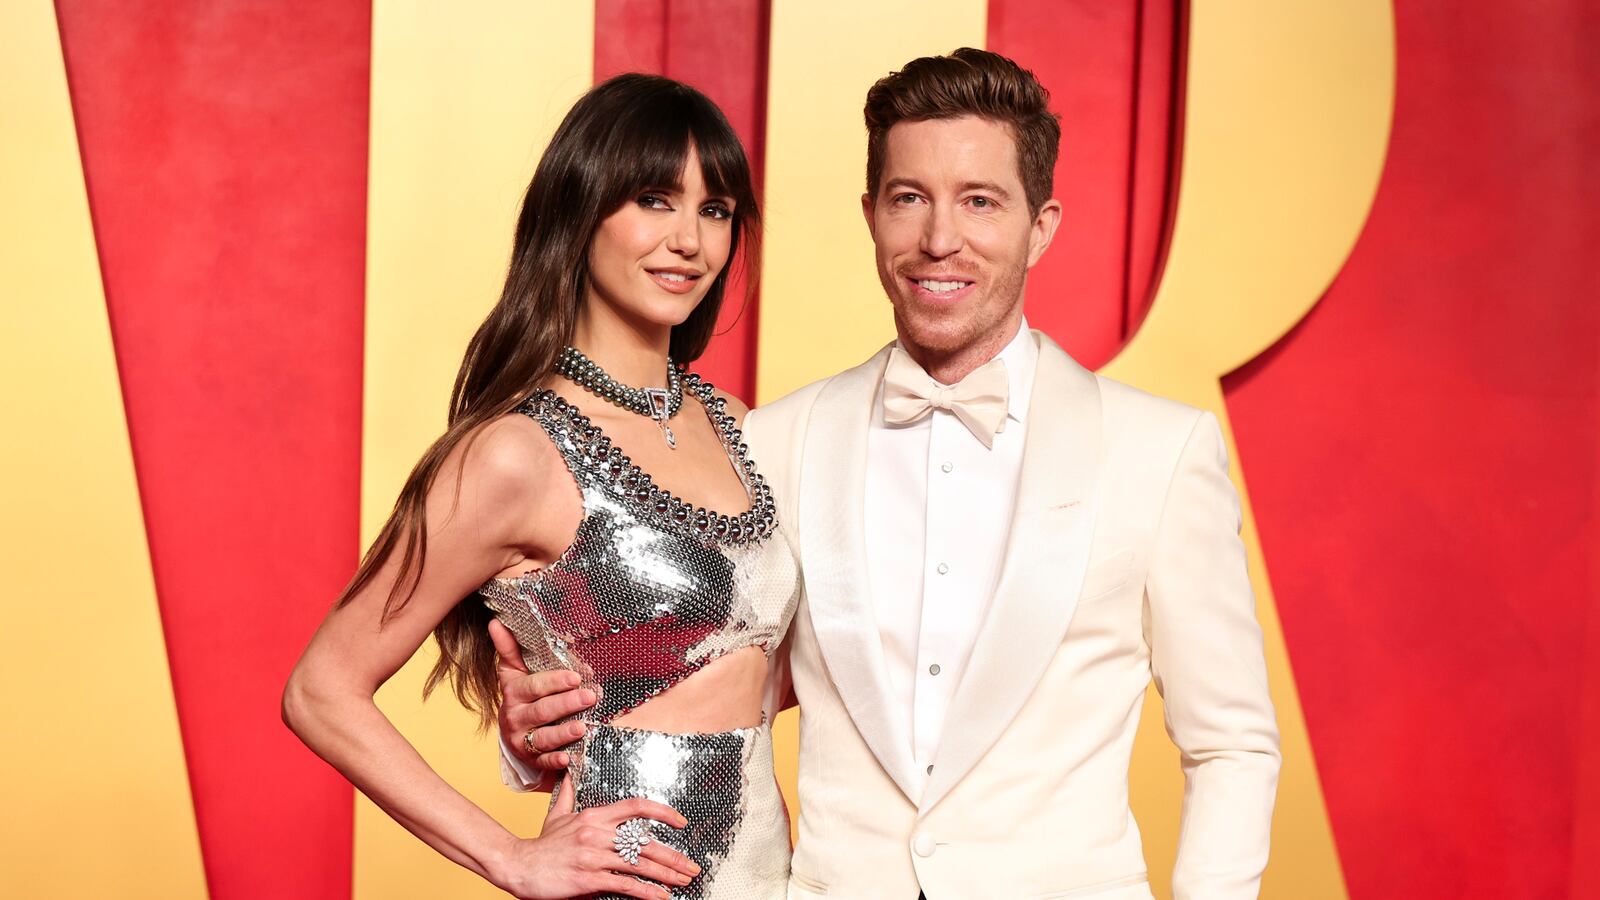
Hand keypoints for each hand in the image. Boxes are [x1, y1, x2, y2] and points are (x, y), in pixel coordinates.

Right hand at [491, 620, 599, 777]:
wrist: (514, 733)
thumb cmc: (522, 695)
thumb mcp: (514, 672)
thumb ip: (510, 648)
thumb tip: (496, 622)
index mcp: (514, 692)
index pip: (534, 685)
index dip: (555, 681)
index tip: (575, 676)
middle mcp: (515, 717)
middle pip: (543, 711)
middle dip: (568, 703)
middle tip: (591, 696)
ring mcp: (522, 740)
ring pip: (544, 738)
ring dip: (564, 733)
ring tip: (582, 727)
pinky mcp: (532, 760)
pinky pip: (544, 762)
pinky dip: (555, 762)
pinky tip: (568, 759)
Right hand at [493, 777, 699, 899]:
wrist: (518, 865)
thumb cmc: (540, 844)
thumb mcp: (556, 815)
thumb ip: (567, 794)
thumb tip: (569, 770)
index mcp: (594, 815)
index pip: (636, 806)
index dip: (662, 812)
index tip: (681, 822)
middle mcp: (598, 832)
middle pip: (645, 841)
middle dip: (673, 856)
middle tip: (691, 866)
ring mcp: (594, 855)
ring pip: (639, 863)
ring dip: (667, 874)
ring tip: (684, 881)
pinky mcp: (589, 877)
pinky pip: (625, 884)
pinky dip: (647, 892)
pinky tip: (661, 897)